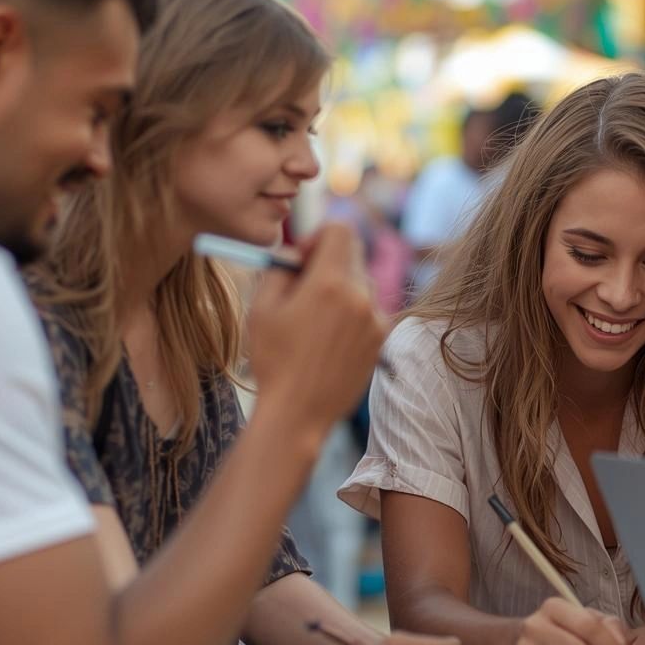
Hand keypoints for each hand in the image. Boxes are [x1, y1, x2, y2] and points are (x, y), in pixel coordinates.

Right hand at [247, 224, 386, 432]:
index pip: (340, 231)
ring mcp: (376, 319)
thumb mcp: (263, 307)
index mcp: (331, 283)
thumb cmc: (274, 360)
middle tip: (302, 287)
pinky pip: (368, 310)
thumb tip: (295, 252)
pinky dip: (351, 314)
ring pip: (362, 283)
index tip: (301, 259)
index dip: (317, 237)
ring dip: (340, 289)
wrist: (298, 413)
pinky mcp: (381, 339)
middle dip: (327, 263)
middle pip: (352, 255)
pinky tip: (327, 340)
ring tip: (313, 321)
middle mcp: (361, 297)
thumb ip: (281, 269)